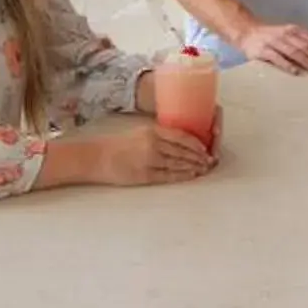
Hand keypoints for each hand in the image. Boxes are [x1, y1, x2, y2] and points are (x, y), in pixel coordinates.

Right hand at [93, 121, 217, 186]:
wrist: (98, 157)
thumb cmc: (119, 145)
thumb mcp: (140, 132)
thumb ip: (159, 135)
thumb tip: (180, 141)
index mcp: (152, 131)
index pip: (181, 136)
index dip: (196, 144)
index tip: (205, 148)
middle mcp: (152, 144)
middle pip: (182, 151)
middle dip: (198, 157)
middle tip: (209, 162)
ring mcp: (149, 160)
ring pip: (178, 164)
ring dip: (193, 167)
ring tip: (204, 170)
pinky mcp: (145, 175)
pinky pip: (168, 176)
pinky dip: (182, 176)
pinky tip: (191, 176)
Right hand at [235, 20, 307, 74]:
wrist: (246, 31)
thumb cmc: (271, 37)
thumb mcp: (289, 35)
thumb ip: (304, 41)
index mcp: (294, 30)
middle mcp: (286, 34)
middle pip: (307, 47)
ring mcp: (274, 42)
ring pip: (295, 52)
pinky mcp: (263, 50)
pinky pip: (277, 58)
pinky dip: (288, 65)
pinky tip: (296, 73)